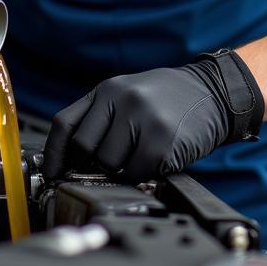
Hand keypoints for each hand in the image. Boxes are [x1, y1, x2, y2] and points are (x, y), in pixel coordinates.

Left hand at [42, 50, 263, 184]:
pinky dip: (143, 175)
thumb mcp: (129, 94)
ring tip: (141, 156)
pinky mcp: (161, 140)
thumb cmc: (168, 98)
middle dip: (95, 163)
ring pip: (110, 164)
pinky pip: (137, 172)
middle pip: (86, 148)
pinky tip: (157, 160)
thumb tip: (73, 159)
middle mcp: (121, 100)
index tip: (53, 174)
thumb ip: (102, 118)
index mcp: (107, 90)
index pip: (65, 124)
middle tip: (112, 164)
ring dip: (122, 170)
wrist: (213, 92)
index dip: (54, 155)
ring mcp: (141, 119)